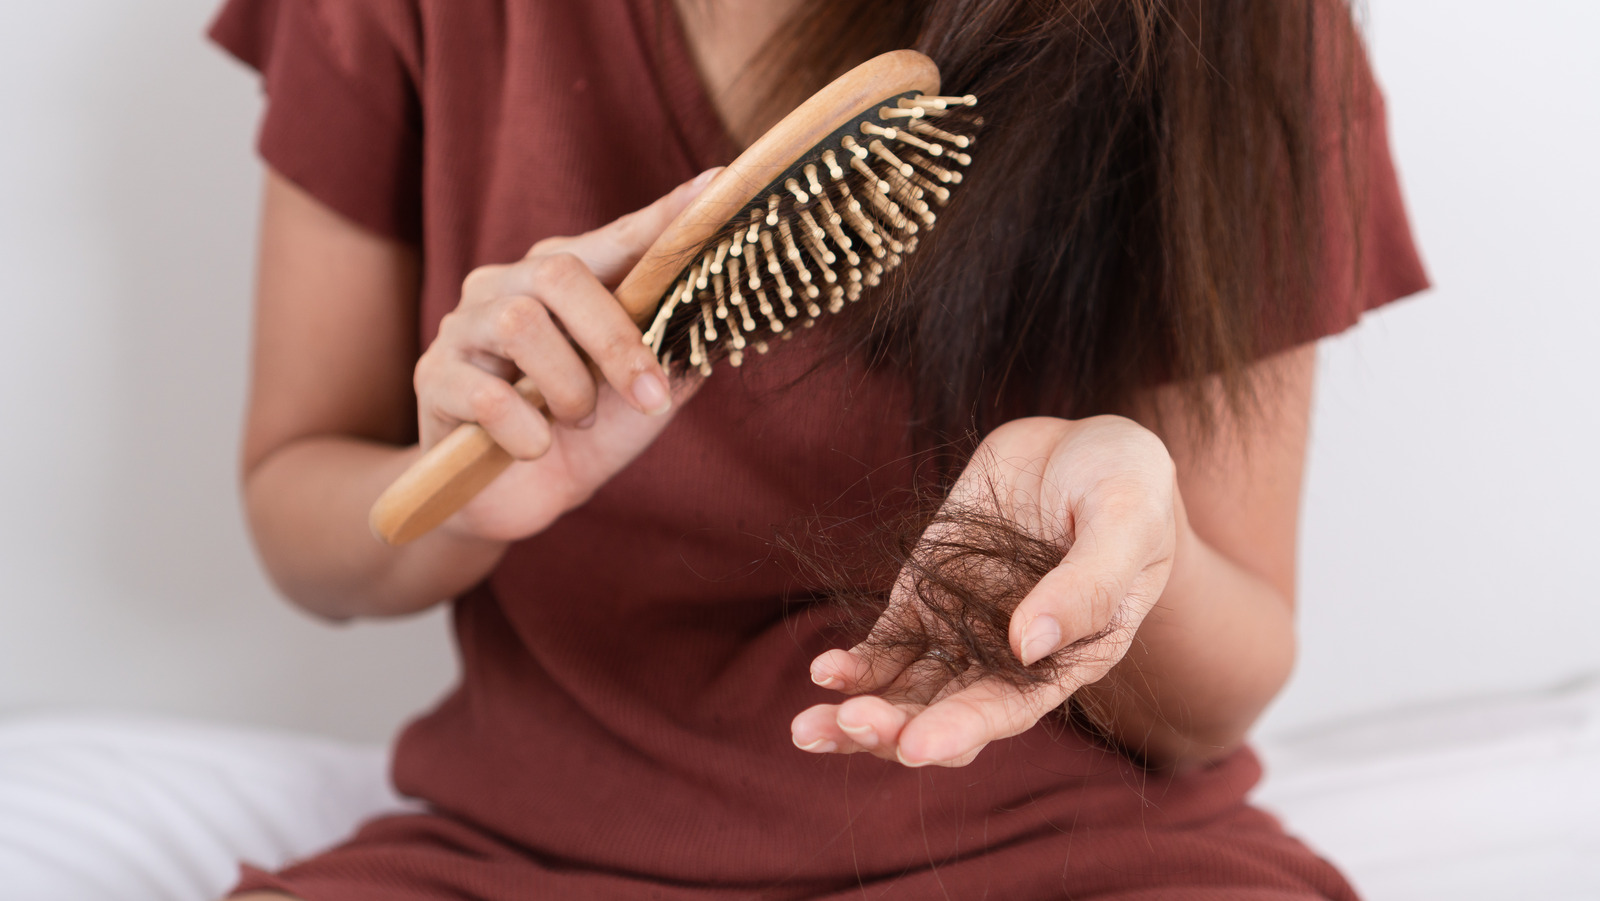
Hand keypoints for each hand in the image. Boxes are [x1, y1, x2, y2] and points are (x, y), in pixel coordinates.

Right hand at [414, 170, 719, 542]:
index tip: (716, 186)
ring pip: (521, 326)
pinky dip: (526, 431)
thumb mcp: (641, 399)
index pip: (618, 238)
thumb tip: (721, 319)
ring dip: (569, 390)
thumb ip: (675, 355)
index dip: (663, 217)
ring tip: (577, 422)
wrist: (515, 501)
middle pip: (560, 273)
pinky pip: (485, 394)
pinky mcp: (434, 378)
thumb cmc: (581, 437)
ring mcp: (465, 327)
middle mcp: (508, 286)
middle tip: (649, 396)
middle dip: (615, 339)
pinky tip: (533, 447)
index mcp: (563, 280)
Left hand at [790, 415, 1188, 766]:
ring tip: (807, 727)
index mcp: (1068, 657)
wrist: (1085, 445)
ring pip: (906, 692)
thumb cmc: (1127, 484)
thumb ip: (1088, 584)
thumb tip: (1028, 645)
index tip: (915, 749)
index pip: (1009, 709)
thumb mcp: (1126, 520)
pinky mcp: (927, 596)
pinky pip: (886, 645)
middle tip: (849, 726)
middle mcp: (1010, 658)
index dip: (962, 732)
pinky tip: (824, 673)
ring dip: (858, 715)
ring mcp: (963, 628)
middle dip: (894, 731)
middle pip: (945, 715)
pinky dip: (855, 665)